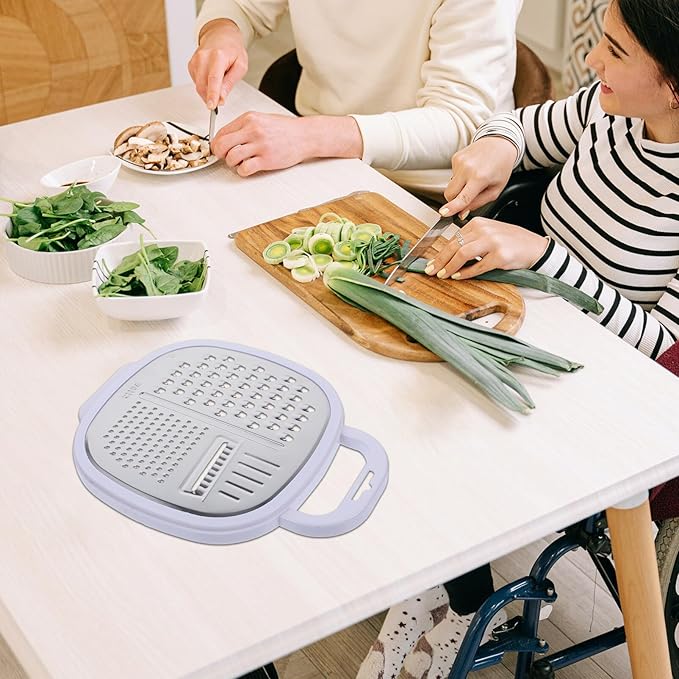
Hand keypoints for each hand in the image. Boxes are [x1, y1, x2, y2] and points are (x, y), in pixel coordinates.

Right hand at [188, 19, 247, 108]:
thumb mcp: (240, 66)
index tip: (212, 106)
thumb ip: (230, 82)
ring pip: (198, 86)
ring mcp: (195, 61)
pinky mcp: (191, 65)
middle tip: (220, 102)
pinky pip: (197, 83)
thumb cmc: (232, 49)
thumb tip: (221, 98)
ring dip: (208, 93)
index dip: (212, 94)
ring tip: (219, 85)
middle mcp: (203, 57)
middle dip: (210, 98)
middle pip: (203, 85)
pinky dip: (205, 86)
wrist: (221, 34)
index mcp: (217, 56)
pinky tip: (212, 80)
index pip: (213, 79)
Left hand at [211, 113, 362, 176]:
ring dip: (232, 163)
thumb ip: (244, 127)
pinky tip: (248, 168)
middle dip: (220, 154)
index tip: (219, 149)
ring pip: (231, 157)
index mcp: (249, 119)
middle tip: (224, 158)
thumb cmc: (285, 130)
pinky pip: (244, 168)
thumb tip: (226, 139)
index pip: (222, 132)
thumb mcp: (262, 120)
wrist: (305, 136)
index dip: (217, 143)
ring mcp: (260, 145)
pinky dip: (242, 171)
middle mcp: (253, 130)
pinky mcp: (266, 160)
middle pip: (222, 144)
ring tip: (239, 163)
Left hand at [424, 217, 548, 278]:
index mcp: (479, 223)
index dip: (440, 252)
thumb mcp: (489, 234)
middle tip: (432, 271)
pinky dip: (466, 273)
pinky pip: (477, 266)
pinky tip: (458, 276)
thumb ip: (471, 240)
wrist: (535, 247)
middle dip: (440, 260)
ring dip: (450, 267)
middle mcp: (484, 230)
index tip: (432, 263)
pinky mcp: (500, 256)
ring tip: (443, 275)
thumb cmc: (511, 242)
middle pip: (454, 245)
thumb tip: (449, 255)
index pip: (453, 238)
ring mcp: (492, 242)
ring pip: (462, 254)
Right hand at [439, 137, 516, 216]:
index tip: (444, 213)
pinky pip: (452, 175)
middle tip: (466, 197)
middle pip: (450, 194)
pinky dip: (460, 176)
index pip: (462, 197)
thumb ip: (478, 203)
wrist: (499, 143)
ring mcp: (459, 162)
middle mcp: (467, 169)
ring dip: (459, 187)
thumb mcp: (496, 189)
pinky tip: (471, 170)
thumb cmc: (500, 166)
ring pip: (450, 185)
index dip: (452, 207)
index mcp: (480, 178)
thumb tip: (462, 213)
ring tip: (473, 178)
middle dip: (454, 200)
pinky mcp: (455, 158)